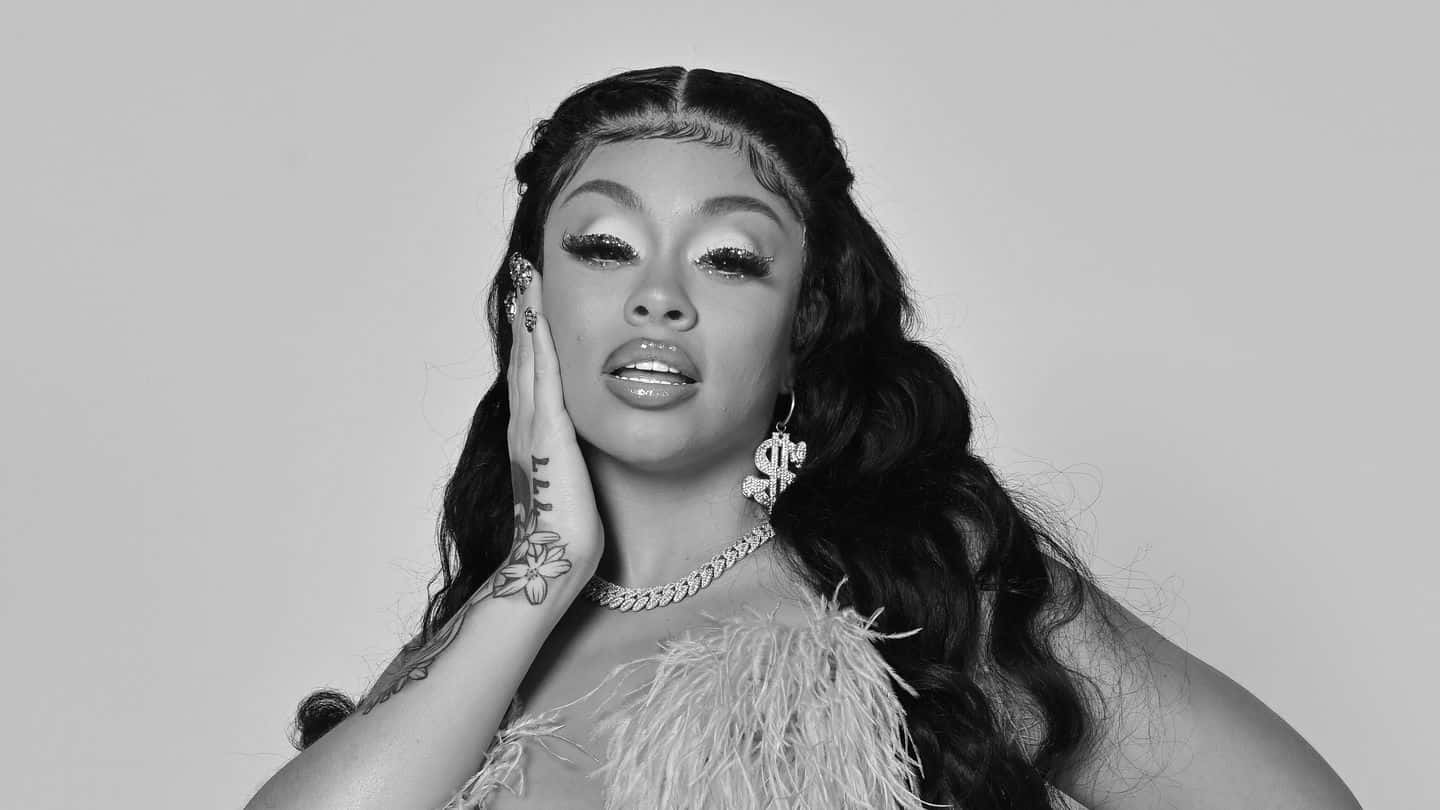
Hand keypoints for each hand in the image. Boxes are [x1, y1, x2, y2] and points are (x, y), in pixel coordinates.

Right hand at [497, 254, 603, 604]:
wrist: (560, 559)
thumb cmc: (572, 531)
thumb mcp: (574, 482)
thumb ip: (573, 459)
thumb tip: (582, 449)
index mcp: (533, 437)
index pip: (532, 374)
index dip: (529, 336)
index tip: (532, 300)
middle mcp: (527, 425)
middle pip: (524, 357)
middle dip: (524, 314)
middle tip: (524, 273)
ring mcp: (534, 427)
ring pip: (529, 358)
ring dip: (527, 316)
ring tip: (527, 278)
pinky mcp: (549, 432)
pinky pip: (543, 375)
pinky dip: (537, 342)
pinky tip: (538, 315)